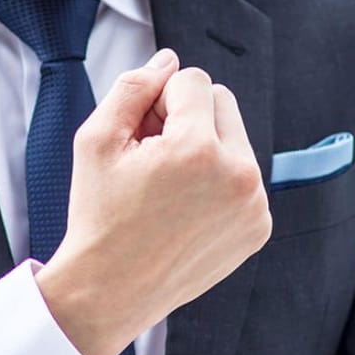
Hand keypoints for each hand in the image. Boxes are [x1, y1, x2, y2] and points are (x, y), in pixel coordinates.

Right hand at [35, 49, 271, 354]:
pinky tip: (186, 212)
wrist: (109, 293)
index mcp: (198, 150)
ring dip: (205, 150)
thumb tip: (168, 61)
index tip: (141, 137)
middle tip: (154, 160)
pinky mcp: (258, 228)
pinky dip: (219, 185)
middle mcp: (237, 176)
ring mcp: (253, 206)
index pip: (193, 80)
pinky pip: (244, 180)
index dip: (159, 101)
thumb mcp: (96, 141)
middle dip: (188, 119)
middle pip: (222, 103)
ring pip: (236, 141)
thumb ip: (132, 87)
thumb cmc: (99, 220)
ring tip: (169, 189)